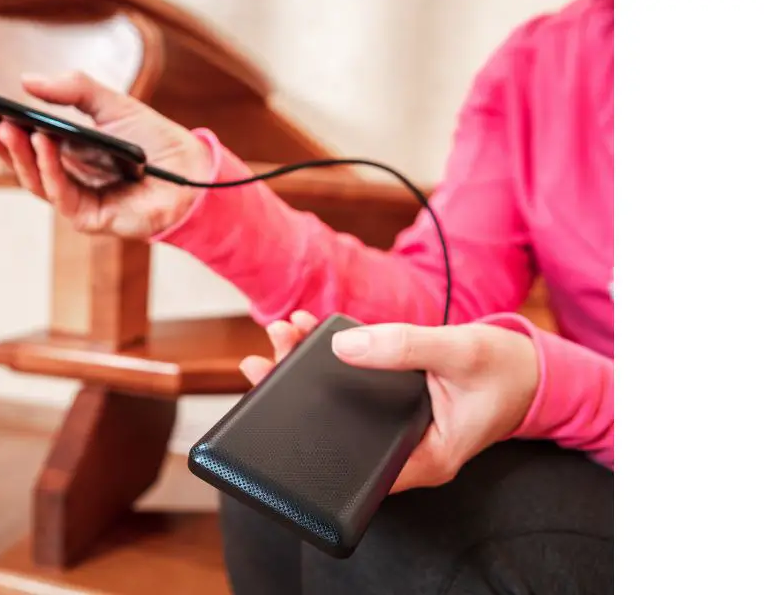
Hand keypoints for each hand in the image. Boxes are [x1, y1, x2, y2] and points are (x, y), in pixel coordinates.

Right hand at [0, 71, 210, 238]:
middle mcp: (62, 176)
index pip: (13, 139)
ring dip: (16, 153)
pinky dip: (48, 167)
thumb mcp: (111, 104)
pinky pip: (59, 192)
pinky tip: (42, 143)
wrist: (191, 175)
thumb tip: (27, 81)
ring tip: (4, 126)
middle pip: (16, 161)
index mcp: (62, 150)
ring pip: (33, 178)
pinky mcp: (87, 218)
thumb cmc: (153, 142)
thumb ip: (73, 90)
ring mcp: (72, 199)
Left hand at [240, 312, 539, 493]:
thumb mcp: (457, 351)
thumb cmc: (506, 368)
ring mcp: (398, 434)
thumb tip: (343, 346)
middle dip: (297, 395)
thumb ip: (404, 347)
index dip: (309, 432)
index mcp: (424, 460)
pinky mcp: (395, 411)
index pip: (352, 462)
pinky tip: (307, 337)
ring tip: (281, 338)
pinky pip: (355, 392)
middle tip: (266, 358)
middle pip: (337, 434)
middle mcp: (405, 454)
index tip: (276, 397)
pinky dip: (331, 363)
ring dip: (309, 374)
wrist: (533, 369)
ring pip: (342, 410)